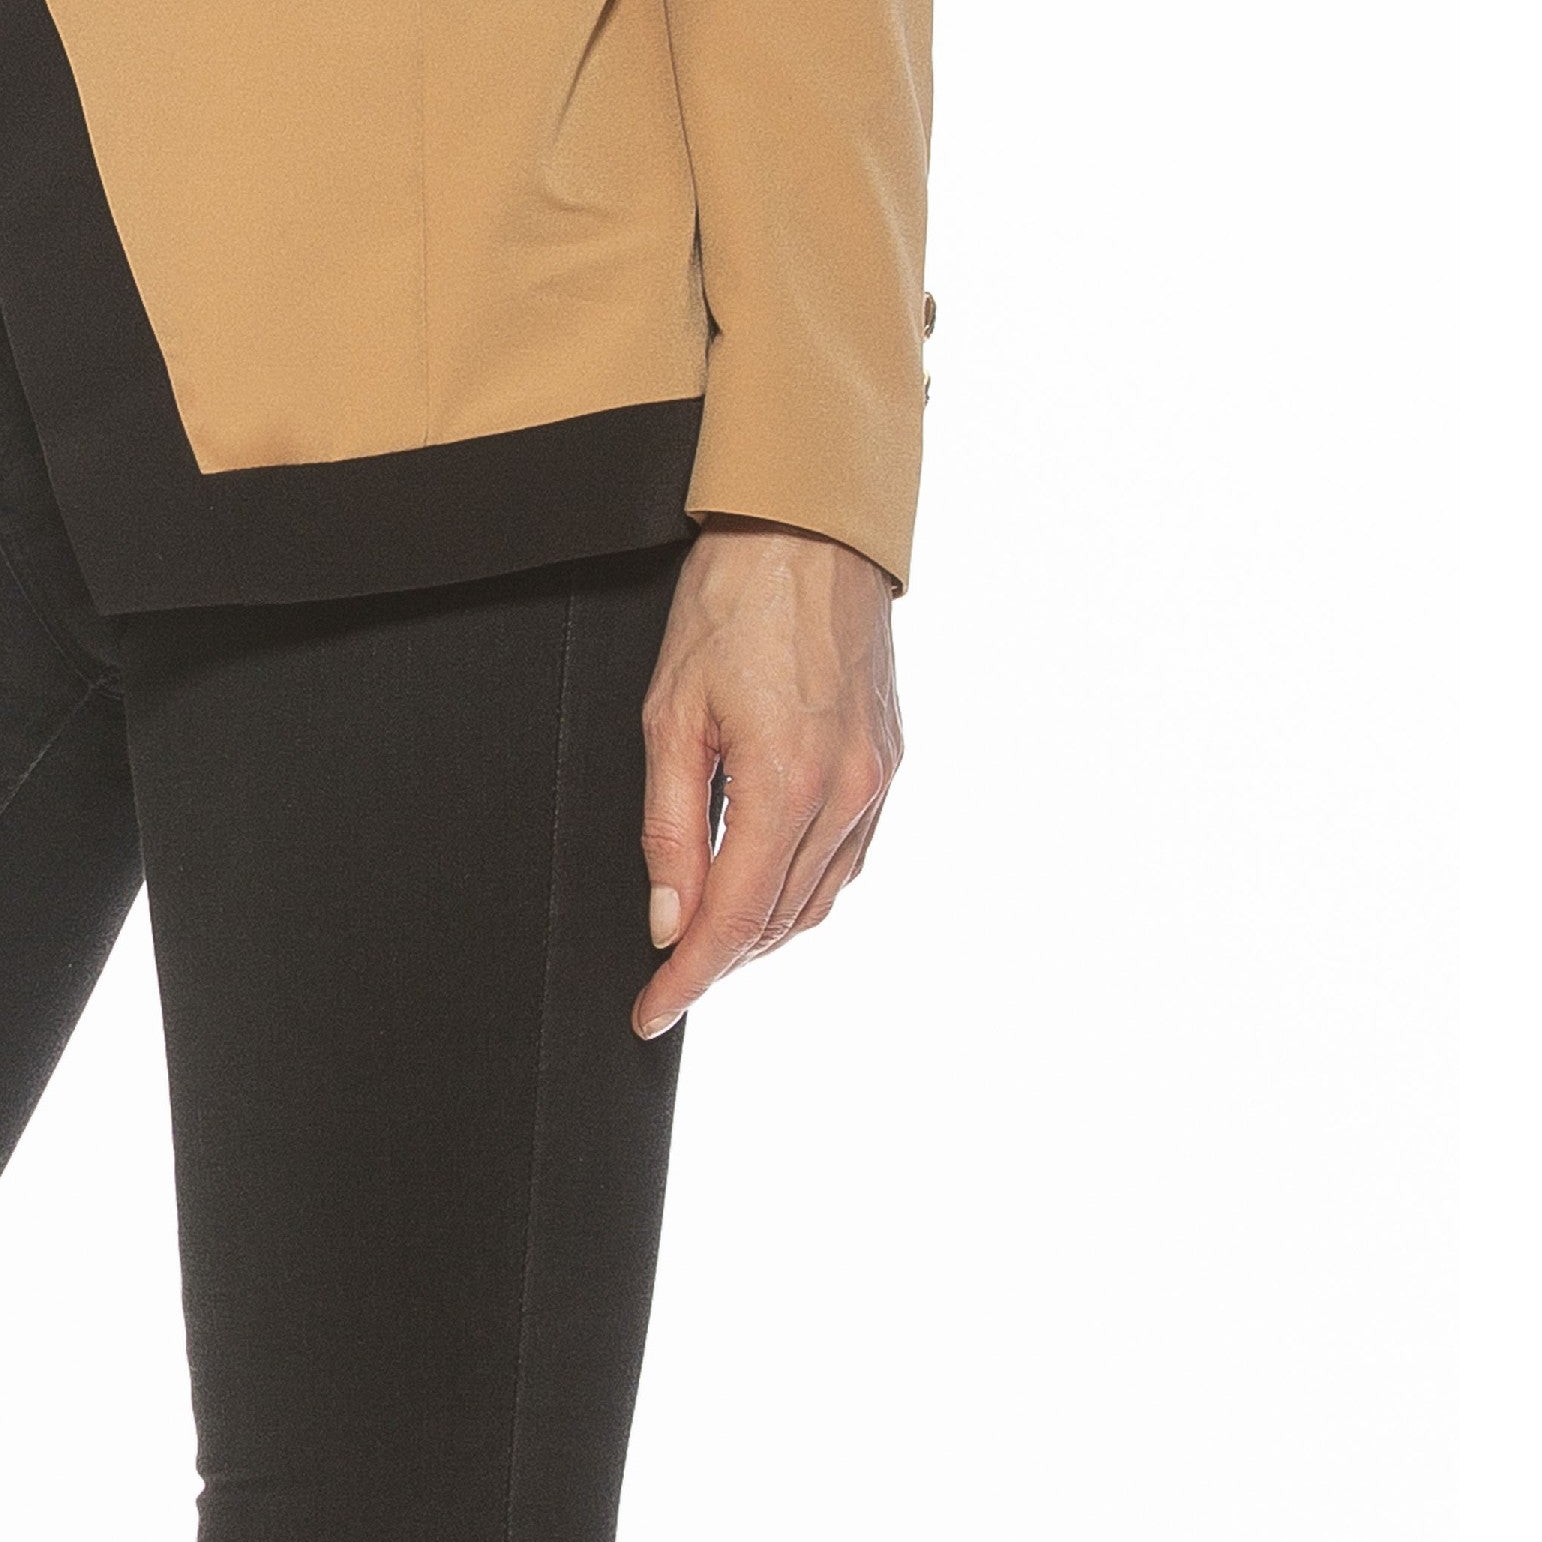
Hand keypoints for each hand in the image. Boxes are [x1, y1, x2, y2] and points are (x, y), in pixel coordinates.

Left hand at [633, 516, 901, 1037]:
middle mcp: (845, 795)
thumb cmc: (731, 602)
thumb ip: (668, 824)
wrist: (810, 529)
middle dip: (720, 958)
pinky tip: (767, 882)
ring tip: (709, 936)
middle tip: (667, 973)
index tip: (651, 1012)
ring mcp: (877, 781)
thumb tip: (668, 918)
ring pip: (819, 898)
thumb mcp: (670, 711)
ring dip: (764, 930)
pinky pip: (849, 858)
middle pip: (779, 921)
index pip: (734, 921)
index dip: (689, 977)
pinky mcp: (890, 762)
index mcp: (785, 785)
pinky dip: (804, 888)